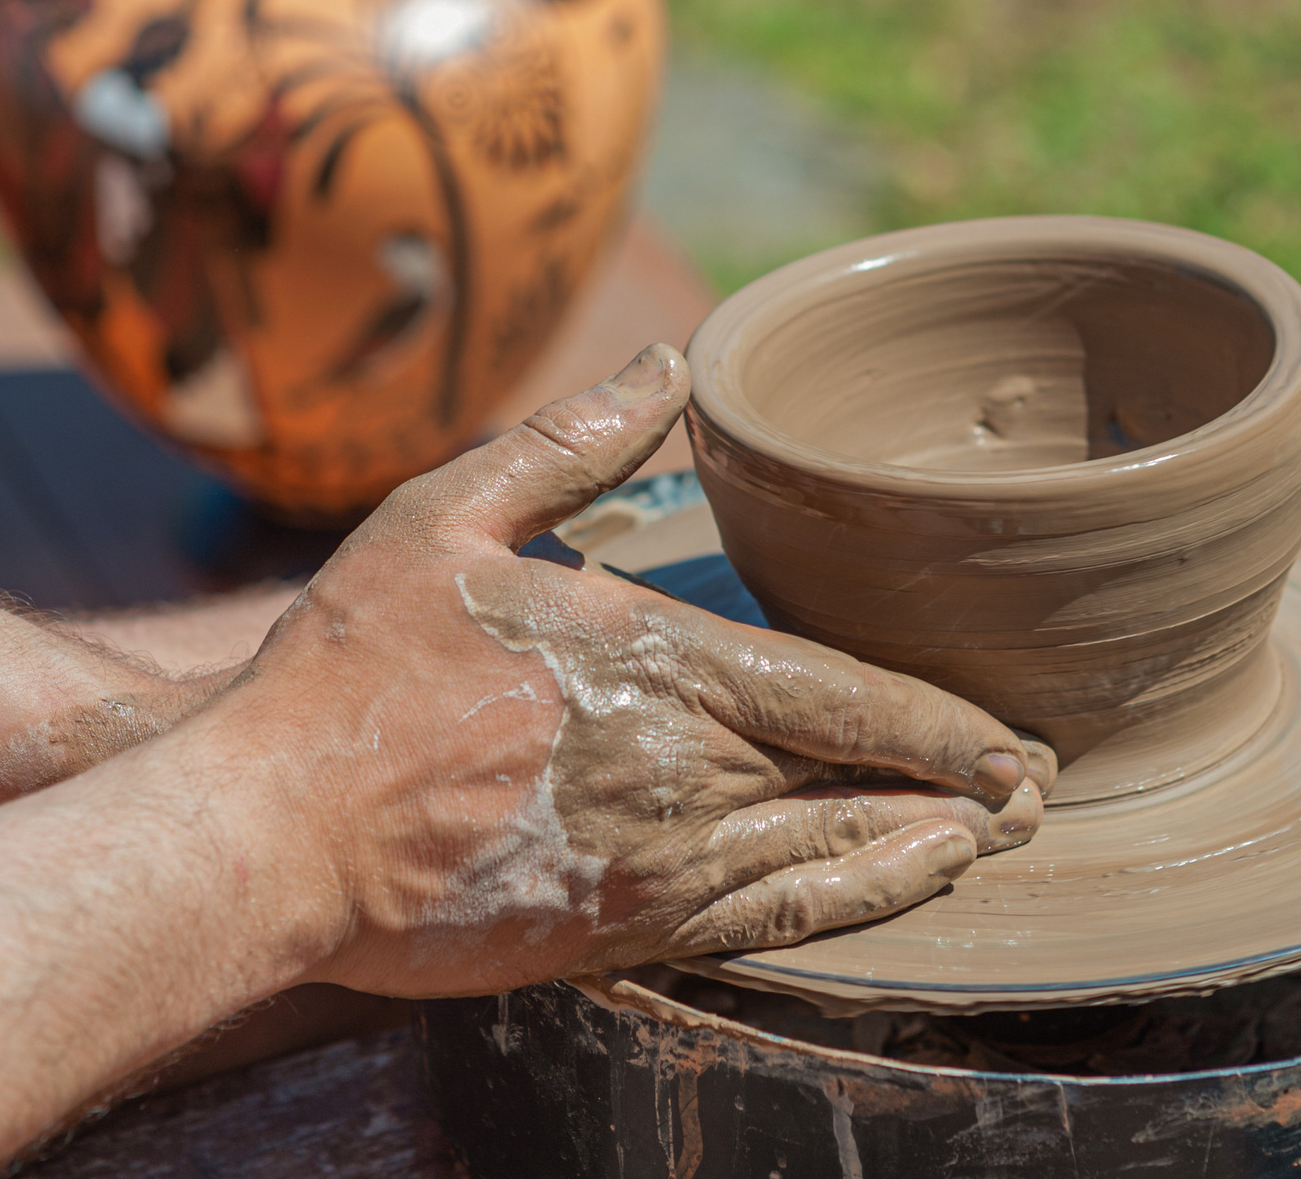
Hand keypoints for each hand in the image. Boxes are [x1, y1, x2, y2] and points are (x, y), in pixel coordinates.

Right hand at [220, 343, 1051, 997]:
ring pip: (824, 870)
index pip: (841, 699)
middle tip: (1039, 790)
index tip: (1011, 738)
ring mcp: (650, 871)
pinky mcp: (612, 934)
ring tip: (989, 847)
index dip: (938, 725)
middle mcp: (678, 780)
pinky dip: (837, 915)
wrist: (262, 835)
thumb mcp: (447, 519)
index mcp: (655, 670)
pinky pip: (758, 929)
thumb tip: (671, 366)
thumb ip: (571, 444)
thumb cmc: (346, 670)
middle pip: (857, 788)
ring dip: (917, 860)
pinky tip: (874, 900)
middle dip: (957, 793)